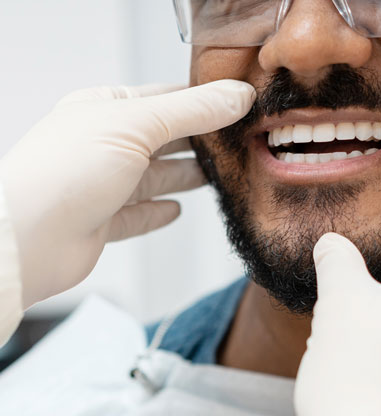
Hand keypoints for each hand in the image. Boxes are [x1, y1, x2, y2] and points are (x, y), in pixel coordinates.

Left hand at [0, 80, 254, 308]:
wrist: (30, 239)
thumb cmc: (65, 173)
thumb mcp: (136, 126)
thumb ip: (191, 112)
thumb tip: (236, 96)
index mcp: (104, 110)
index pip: (165, 99)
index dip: (202, 102)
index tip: (236, 106)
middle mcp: (103, 146)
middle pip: (163, 140)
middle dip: (198, 142)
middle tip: (234, 143)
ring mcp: (103, 185)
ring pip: (154, 178)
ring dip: (184, 177)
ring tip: (215, 175)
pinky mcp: (103, 222)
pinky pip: (139, 215)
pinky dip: (159, 212)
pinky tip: (176, 210)